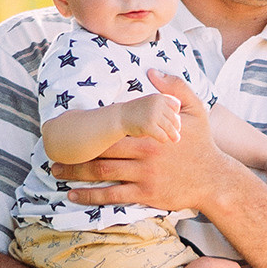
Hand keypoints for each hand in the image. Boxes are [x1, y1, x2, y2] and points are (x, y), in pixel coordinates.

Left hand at [68, 71, 224, 211]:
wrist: (215, 180)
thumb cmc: (202, 144)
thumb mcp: (195, 110)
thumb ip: (175, 87)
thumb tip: (151, 70)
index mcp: (150, 131)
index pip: (112, 126)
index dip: (88, 126)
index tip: (68, 125)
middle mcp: (144, 153)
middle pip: (100, 150)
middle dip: (74, 150)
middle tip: (51, 149)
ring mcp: (143, 176)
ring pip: (101, 173)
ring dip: (75, 173)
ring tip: (55, 171)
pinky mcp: (145, 195)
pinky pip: (112, 196)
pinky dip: (90, 196)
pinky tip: (73, 195)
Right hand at [121, 94, 184, 143]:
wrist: (120, 117)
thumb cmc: (138, 112)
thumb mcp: (152, 102)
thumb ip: (165, 107)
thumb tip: (180, 121)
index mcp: (159, 97)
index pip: (176, 105)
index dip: (176, 113)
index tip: (172, 119)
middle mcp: (157, 104)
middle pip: (175, 118)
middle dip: (176, 126)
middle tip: (176, 133)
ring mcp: (153, 114)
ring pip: (171, 128)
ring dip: (173, 135)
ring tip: (175, 139)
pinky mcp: (149, 126)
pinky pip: (163, 136)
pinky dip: (164, 139)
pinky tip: (161, 139)